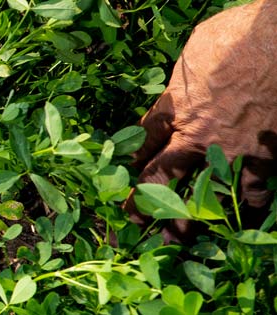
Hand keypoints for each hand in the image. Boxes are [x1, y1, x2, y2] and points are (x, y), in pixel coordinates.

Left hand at [124, 2, 276, 241]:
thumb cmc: (240, 35)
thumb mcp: (197, 50)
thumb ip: (185, 78)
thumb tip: (182, 86)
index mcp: (175, 107)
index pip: (141, 142)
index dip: (128, 162)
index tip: (117, 179)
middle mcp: (197, 136)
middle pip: (161, 179)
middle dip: (144, 205)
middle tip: (132, 229)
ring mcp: (234, 151)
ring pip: (204, 198)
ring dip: (190, 222)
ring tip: (178, 243)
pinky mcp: (269, 157)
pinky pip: (254, 194)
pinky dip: (246, 211)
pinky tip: (240, 226)